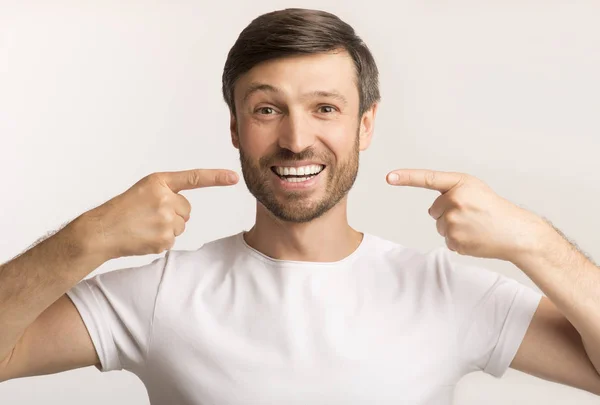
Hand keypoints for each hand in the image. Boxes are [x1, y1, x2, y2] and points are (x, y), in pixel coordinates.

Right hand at [84, 169, 238, 259]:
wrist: (102, 231)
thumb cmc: (122, 210)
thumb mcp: (144, 191)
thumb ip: (167, 193)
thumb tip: (185, 212)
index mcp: (159, 182)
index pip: (194, 178)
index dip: (216, 177)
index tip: (234, 177)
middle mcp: (164, 198)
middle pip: (187, 209)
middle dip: (173, 213)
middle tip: (148, 215)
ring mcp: (165, 220)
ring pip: (181, 225)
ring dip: (167, 227)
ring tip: (144, 225)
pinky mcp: (165, 239)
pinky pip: (173, 239)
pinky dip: (162, 240)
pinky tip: (144, 236)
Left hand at [386, 169, 549, 261]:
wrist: (516, 233)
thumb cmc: (494, 210)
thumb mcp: (475, 190)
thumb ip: (451, 192)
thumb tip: (433, 210)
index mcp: (460, 184)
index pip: (429, 179)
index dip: (407, 178)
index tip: (389, 177)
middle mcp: (455, 200)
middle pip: (433, 210)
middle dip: (447, 213)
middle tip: (471, 216)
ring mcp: (454, 221)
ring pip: (439, 226)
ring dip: (453, 228)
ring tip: (475, 226)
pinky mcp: (455, 240)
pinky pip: (446, 240)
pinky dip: (458, 241)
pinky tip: (474, 237)